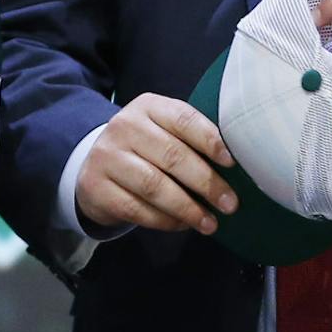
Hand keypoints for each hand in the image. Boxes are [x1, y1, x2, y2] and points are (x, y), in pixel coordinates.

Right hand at [74, 93, 238, 234]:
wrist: (97, 166)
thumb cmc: (145, 149)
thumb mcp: (163, 130)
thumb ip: (191, 139)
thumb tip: (235, 167)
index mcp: (147, 107)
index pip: (183, 119)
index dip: (210, 141)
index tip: (232, 163)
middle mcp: (123, 126)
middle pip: (172, 156)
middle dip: (206, 183)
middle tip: (230, 204)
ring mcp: (107, 156)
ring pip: (154, 186)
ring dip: (188, 208)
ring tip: (210, 222)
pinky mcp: (97, 187)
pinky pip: (137, 209)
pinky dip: (165, 221)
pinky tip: (182, 224)